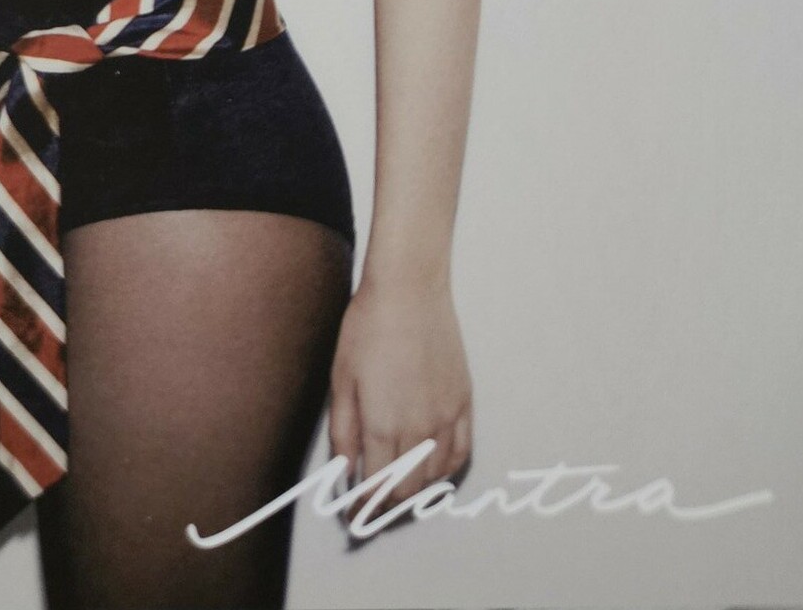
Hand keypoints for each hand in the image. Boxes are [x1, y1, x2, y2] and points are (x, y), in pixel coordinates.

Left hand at [328, 274, 472, 532]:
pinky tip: (431, 469)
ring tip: (396, 487)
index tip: (353, 516)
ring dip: (414, 490)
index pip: (375, 488)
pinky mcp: (463, 402)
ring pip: (434, 477)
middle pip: (406, 490)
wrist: (409, 290)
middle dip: (386, 504)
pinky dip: (445, 470)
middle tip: (371, 504)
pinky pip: (460, 453)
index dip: (362, 508)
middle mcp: (418, 428)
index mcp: (382, 425)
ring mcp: (446, 417)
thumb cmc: (368, 328)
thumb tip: (345, 472)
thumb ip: (343, 433)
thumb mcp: (341, 380)